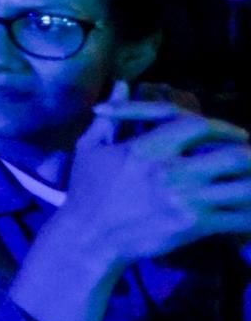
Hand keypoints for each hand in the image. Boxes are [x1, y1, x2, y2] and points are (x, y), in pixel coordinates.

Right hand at [53, 94, 250, 274]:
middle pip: (235, 156)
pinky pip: (240, 219)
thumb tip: (121, 83)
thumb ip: (112, 117)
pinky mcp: (195, 227)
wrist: (89, 237)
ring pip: (245, 188)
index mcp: (149, 149)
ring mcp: (188, 200)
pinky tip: (249, 210)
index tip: (235, 134)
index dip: (224, 126)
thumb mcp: (89, 148)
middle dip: (249, 155)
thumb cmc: (86, 191)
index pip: (198, 126)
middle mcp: (174, 172)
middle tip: (250, 157)